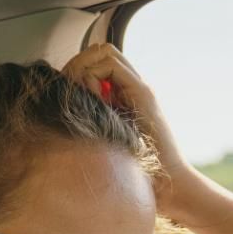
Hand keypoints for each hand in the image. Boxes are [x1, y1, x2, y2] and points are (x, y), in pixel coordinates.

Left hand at [58, 43, 201, 221]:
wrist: (167, 182)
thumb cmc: (136, 170)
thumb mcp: (106, 139)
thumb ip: (95, 120)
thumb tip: (66, 110)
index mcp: (125, 96)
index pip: (98, 62)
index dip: (79, 70)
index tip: (69, 93)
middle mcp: (133, 87)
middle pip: (101, 51)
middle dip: (79, 64)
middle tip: (70, 89)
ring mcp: (139, 88)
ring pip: (105, 52)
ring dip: (85, 69)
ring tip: (83, 97)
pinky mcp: (142, 94)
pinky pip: (111, 66)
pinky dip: (93, 78)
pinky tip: (93, 101)